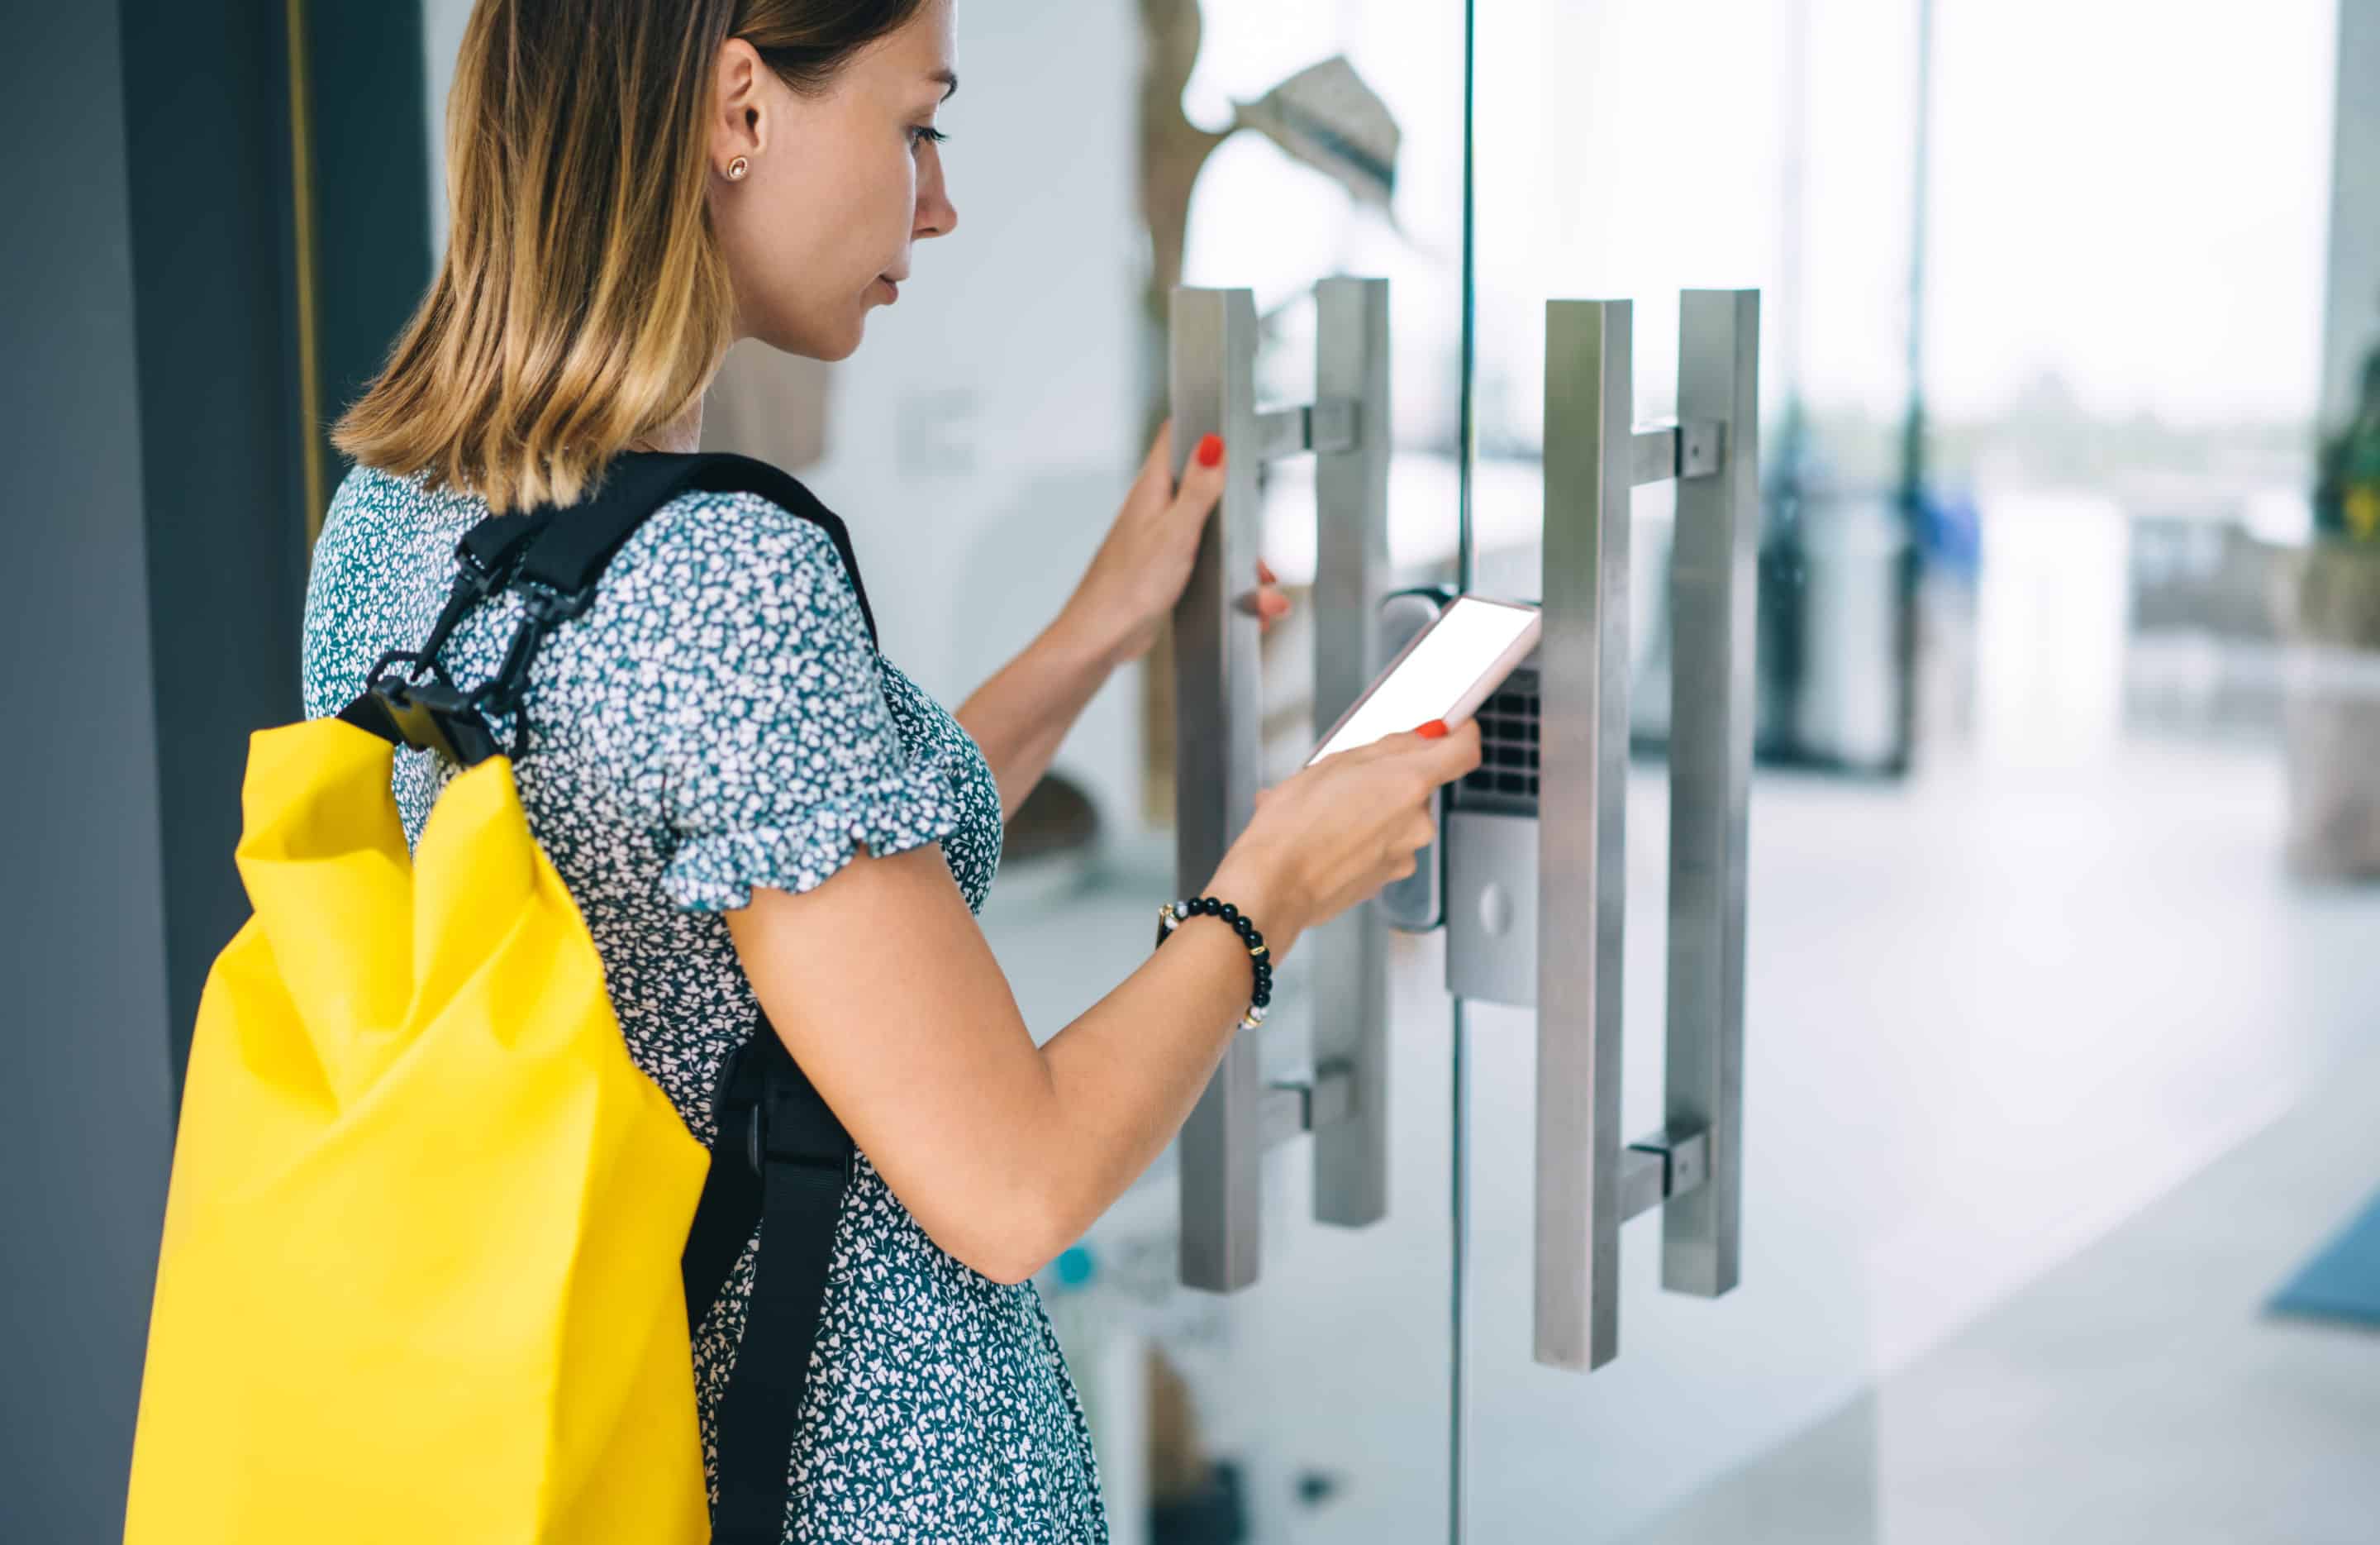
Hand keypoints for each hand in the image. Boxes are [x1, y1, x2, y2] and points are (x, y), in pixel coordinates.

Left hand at [1060, 420, 1290, 667]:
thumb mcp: (1176, 531)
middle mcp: (1153, 511)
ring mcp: (1157, 540)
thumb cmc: (1128, 588)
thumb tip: (1212, 444)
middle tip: (1255, 541)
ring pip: (1209, 534)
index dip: (1203, 431)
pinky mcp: (1162, 570)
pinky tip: (1244, 604)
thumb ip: (1199, 488)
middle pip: (1204, 491)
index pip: (1175, 439)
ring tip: (1261, 588)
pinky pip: (1202, 566)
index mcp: (1152, 491)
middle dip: (1237, 516)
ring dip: (1238, 560)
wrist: (1102, 637)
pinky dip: (1225, 582)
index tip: (1232, 435)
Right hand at [1207, 720, 1482, 963]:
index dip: (1459, 734)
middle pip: (1421, 785)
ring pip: (1398, 817)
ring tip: (1324, 813)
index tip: (1452, 729)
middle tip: (1347, 779)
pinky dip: (1360, 839)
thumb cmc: (1293, 827)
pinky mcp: (1387, 878)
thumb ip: (1391, 746)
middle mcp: (1418, 822)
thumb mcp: (1336, 762)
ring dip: (1369, 810)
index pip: (1463, 750)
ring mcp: (1405, 855)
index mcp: (1410, 783)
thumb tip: (1423, 737)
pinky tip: (1326, 838)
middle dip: (1389, 778)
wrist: (1274, 886)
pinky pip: (1382, 846)